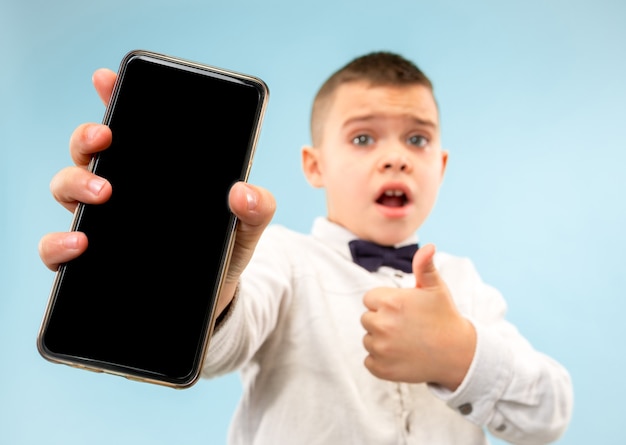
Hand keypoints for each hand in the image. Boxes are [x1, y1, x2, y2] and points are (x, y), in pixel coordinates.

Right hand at [38, 69, 275, 313]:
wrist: (211, 299)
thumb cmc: (222, 253)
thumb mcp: (244, 228)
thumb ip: (255, 209)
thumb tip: (244, 192)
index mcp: (157, 172)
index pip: (130, 127)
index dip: (114, 97)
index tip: (107, 78)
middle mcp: (124, 190)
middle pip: (90, 150)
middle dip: (88, 135)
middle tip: (106, 138)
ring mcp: (105, 223)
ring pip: (67, 188)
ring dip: (74, 183)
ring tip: (102, 193)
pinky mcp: (94, 261)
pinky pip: (59, 247)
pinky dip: (58, 243)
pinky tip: (79, 243)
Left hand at [360, 244, 475, 390]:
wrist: (458, 354)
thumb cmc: (444, 317)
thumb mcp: (436, 288)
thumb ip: (424, 266)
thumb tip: (428, 246)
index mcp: (389, 302)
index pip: (370, 299)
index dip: (386, 304)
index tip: (403, 310)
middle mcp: (381, 324)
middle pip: (367, 319)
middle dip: (382, 321)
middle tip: (406, 326)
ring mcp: (380, 349)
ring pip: (368, 340)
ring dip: (381, 341)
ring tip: (406, 341)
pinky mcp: (380, 369)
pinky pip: (370, 361)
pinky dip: (382, 360)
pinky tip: (401, 356)